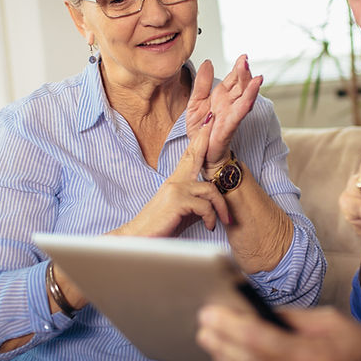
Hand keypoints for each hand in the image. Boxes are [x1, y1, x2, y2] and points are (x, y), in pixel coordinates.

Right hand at [118, 115, 229, 236]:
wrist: (138, 240)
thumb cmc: (161, 227)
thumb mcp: (182, 212)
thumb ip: (196, 203)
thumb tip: (212, 203)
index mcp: (176, 182)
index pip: (189, 157)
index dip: (199, 140)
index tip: (207, 123)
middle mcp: (175, 181)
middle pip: (194, 155)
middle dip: (205, 139)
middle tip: (213, 121)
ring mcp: (175, 189)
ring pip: (210, 189)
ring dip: (220, 207)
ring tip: (222, 220)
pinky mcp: (177, 202)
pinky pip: (205, 206)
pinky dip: (210, 218)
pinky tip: (208, 226)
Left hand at [186, 56, 262, 174]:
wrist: (200, 152)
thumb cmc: (201, 129)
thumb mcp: (195, 102)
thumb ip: (201, 84)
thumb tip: (208, 62)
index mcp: (222, 96)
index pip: (233, 79)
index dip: (238, 68)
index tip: (244, 57)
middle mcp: (230, 104)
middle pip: (241, 86)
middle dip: (244, 74)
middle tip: (246, 61)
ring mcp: (231, 115)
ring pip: (244, 98)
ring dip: (251, 88)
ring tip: (257, 78)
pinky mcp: (229, 127)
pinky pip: (239, 114)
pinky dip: (246, 105)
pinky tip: (251, 97)